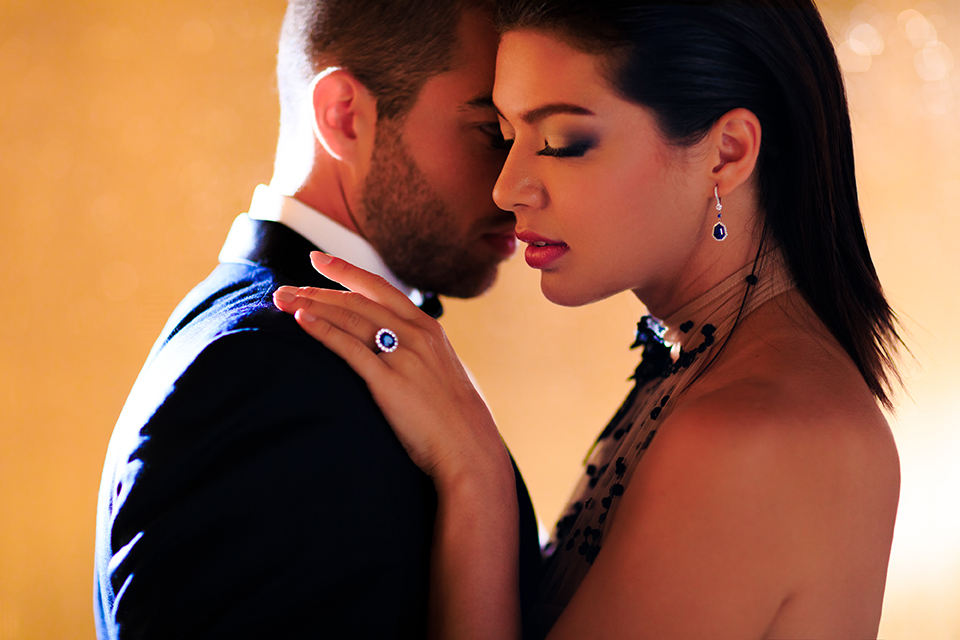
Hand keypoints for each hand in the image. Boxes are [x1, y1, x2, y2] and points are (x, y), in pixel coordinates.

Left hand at [273, 252, 507, 481]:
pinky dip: (323, 331)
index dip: (346, 271)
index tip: (318, 260)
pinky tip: (301, 321)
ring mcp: (403, 355)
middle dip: (316, 291)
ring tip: (281, 301)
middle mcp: (415, 333)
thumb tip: (396, 343)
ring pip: (350, 318)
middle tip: (283, 289)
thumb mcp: (440, 367)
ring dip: (312, 306)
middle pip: (356, 301)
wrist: (467, 445)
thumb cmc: (453, 414)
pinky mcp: (388, 382)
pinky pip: (350, 349)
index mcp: (427, 326)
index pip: (379, 287)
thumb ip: (418, 349)